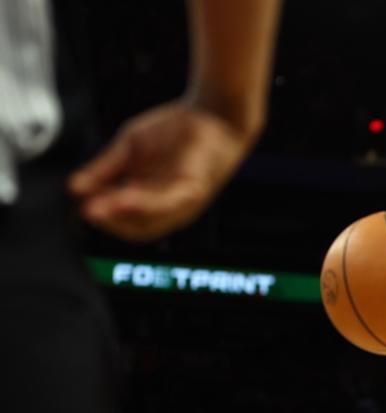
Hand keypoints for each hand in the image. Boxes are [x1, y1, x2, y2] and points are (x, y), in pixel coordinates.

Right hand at [68, 100, 256, 242]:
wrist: (213, 112)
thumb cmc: (176, 130)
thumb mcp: (130, 149)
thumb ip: (104, 169)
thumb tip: (73, 188)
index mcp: (150, 199)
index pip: (122, 219)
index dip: (99, 214)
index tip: (76, 203)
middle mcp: (167, 208)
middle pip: (133, 227)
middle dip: (106, 220)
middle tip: (82, 211)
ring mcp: (182, 203)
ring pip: (148, 220)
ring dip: (118, 215)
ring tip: (91, 210)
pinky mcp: (194, 191)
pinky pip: (166, 202)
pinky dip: (142, 202)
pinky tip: (122, 196)